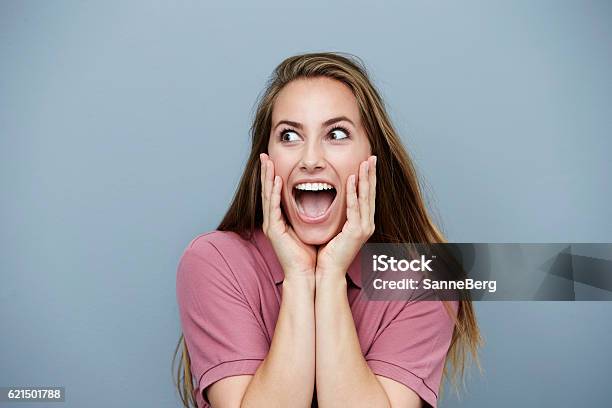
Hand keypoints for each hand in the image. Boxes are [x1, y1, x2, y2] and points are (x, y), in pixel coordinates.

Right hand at [260, 153, 316, 279]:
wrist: (306, 273)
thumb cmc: (309, 254)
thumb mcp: (308, 228)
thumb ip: (309, 215)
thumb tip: (319, 202)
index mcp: (280, 220)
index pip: (275, 193)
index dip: (273, 176)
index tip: (273, 161)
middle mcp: (272, 221)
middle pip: (267, 191)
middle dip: (266, 172)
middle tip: (264, 155)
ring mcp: (271, 225)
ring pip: (267, 196)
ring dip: (267, 178)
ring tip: (267, 162)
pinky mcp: (274, 231)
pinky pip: (273, 208)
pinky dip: (274, 193)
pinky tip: (276, 181)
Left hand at [316, 155, 376, 279]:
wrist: (328, 272)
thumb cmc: (329, 253)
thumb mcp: (336, 230)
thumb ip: (339, 216)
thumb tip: (334, 201)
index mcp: (363, 224)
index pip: (367, 197)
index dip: (368, 179)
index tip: (367, 163)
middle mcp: (367, 224)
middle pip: (371, 194)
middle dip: (371, 174)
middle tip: (372, 157)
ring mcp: (363, 228)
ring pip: (366, 198)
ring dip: (365, 178)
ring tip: (365, 162)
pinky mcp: (356, 232)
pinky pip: (354, 207)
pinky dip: (354, 192)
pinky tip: (352, 179)